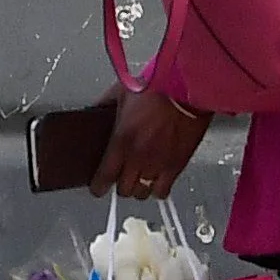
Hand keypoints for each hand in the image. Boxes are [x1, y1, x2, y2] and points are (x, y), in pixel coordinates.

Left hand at [98, 86, 214, 198]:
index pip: (103, 178)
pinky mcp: (176, 165)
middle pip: (123, 190)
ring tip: (140, 176)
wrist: (187, 87)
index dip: (98, 186)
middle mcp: (138, 157)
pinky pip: (162, 191)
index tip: (98, 186)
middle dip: (120, 184)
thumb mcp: (122, 91)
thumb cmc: (157, 86)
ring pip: (142, 193)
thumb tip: (92, 111)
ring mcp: (158, 164)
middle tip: (122, 175)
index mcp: (121, 141)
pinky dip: (158, 189)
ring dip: (139, 187)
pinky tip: (157, 179)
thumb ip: (104, 104)